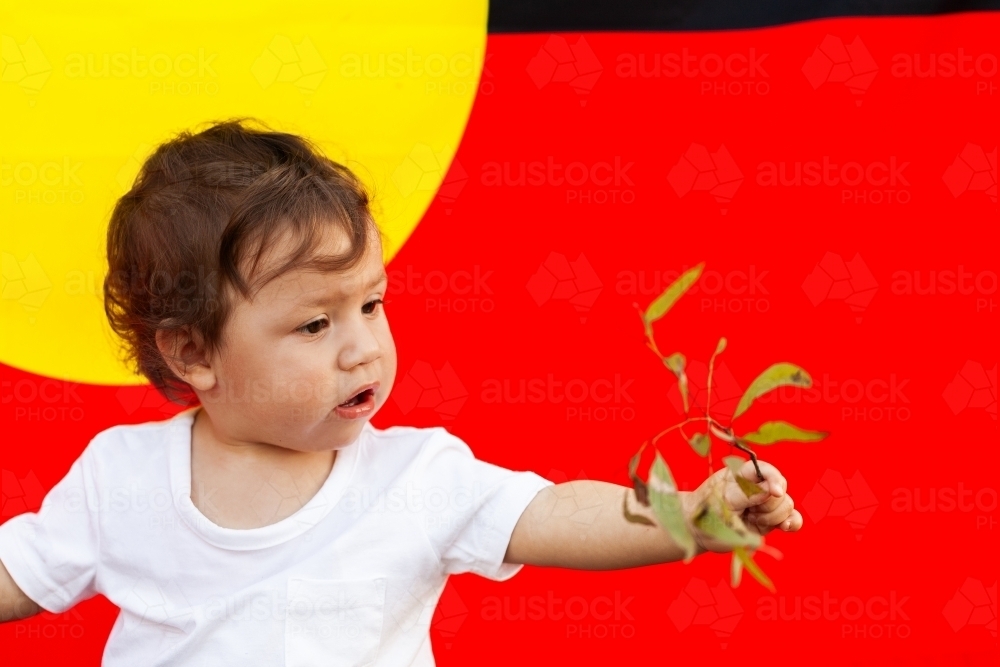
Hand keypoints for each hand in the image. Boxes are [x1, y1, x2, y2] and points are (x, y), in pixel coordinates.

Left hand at [683, 459, 801, 552]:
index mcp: (743, 474)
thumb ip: (748, 494)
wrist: (699, 531)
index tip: (776, 492)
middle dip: (768, 504)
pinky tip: (784, 526)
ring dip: (772, 516)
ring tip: (752, 520)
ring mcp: (766, 504)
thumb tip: (774, 490)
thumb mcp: (723, 500)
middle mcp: (758, 486)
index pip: (765, 469)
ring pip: (787, 505)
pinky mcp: (770, 520)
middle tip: (748, 512)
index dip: (774, 478)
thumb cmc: (706, 511)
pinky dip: (792, 522)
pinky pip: (792, 519)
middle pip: (781, 489)